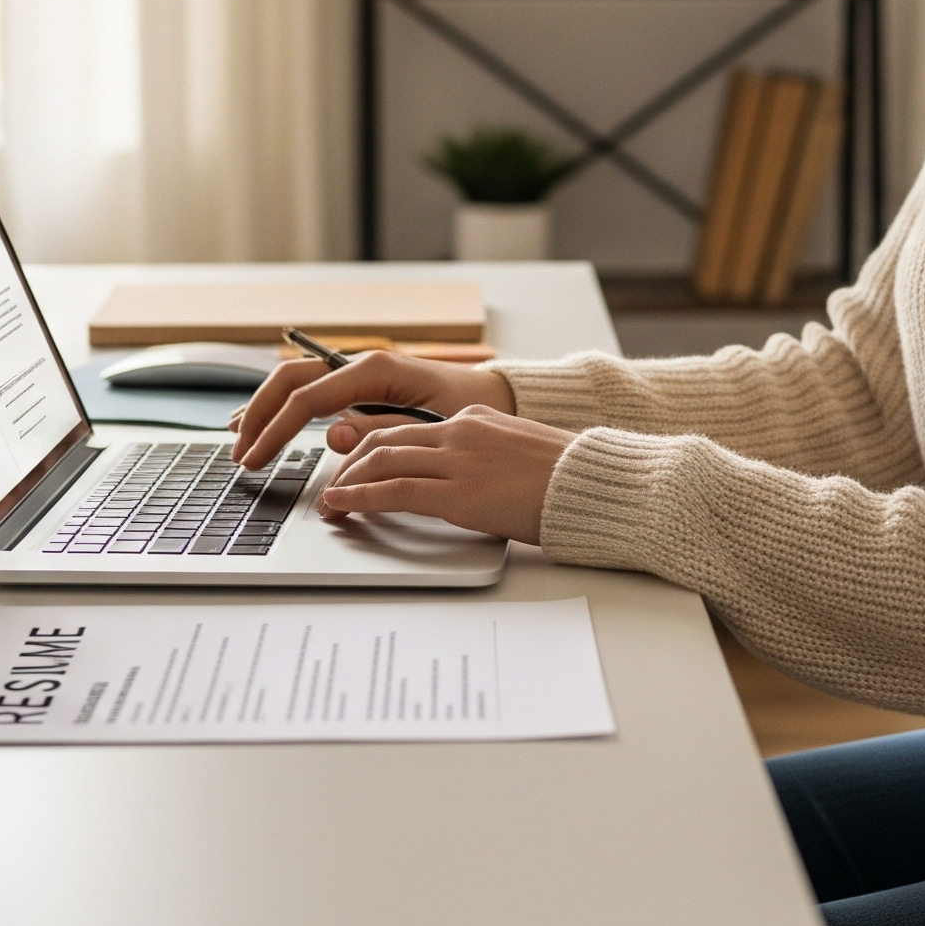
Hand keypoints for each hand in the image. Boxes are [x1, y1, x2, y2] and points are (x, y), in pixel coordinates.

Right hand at [228, 351, 514, 468]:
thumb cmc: (469, 410)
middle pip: (289, 379)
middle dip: (258, 414)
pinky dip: (282, 406)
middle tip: (239, 450)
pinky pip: (309, 390)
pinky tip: (262, 422)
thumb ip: (381, 431)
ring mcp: (357, 374)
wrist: (494, 398)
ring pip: (294, 380)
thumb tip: (332, 435)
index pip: (307, 398)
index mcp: (376, 370)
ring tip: (236, 434)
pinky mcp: (359, 387)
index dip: (275, 429)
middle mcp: (361, 365)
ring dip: (263, 406)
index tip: (255, 458)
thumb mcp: (432, 427)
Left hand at [315, 408, 576, 543]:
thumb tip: (469, 478)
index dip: (373, 447)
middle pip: (386, 440)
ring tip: (329, 503)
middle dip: (351, 465)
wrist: (594, 485)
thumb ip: (488, 457)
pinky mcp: (458, 493)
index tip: (354, 464)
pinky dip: (360, 497)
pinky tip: (341, 506)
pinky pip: (395, 490)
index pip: (409, 428)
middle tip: (333, 487)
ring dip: (348, 483)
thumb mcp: (522, 454)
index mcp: (477, 419)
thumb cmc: (570, 478)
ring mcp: (458, 460)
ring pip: (382, 461)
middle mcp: (461, 431)